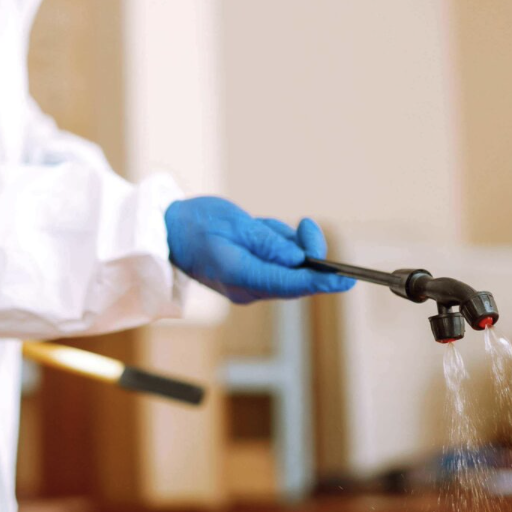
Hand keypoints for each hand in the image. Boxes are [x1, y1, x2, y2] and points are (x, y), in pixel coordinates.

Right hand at [163, 197, 355, 303]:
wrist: (165, 231)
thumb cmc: (194, 223)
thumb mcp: (234, 224)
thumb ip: (268, 242)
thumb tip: (299, 257)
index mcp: (239, 276)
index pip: (289, 283)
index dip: (320, 281)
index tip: (345, 279)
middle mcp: (246, 289)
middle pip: (295, 279)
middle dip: (308, 253)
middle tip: (306, 224)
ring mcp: (248, 286)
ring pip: (289, 269)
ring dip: (286, 243)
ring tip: (257, 225)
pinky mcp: (250, 279)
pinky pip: (278, 264)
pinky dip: (278, 246)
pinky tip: (256, 231)